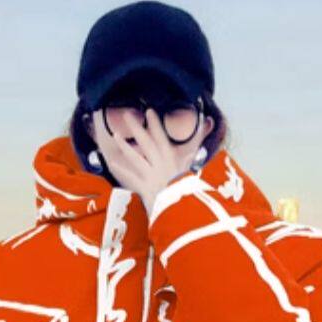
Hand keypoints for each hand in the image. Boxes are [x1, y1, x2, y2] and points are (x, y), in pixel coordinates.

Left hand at [92, 103, 211, 209]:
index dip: (155, 124)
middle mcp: (161, 165)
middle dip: (137, 128)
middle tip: (126, 114)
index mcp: (173, 159)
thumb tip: (209, 123)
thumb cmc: (191, 189)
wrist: (186, 210)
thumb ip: (198, 145)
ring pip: (136, 158)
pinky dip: (121, 170)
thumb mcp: (193, 166)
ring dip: (125, 146)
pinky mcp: (145, 189)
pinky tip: (112, 163)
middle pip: (146, 142)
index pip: (162, 137)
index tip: (149, 111)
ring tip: (115, 135)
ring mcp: (152, 176)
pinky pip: (131, 178)